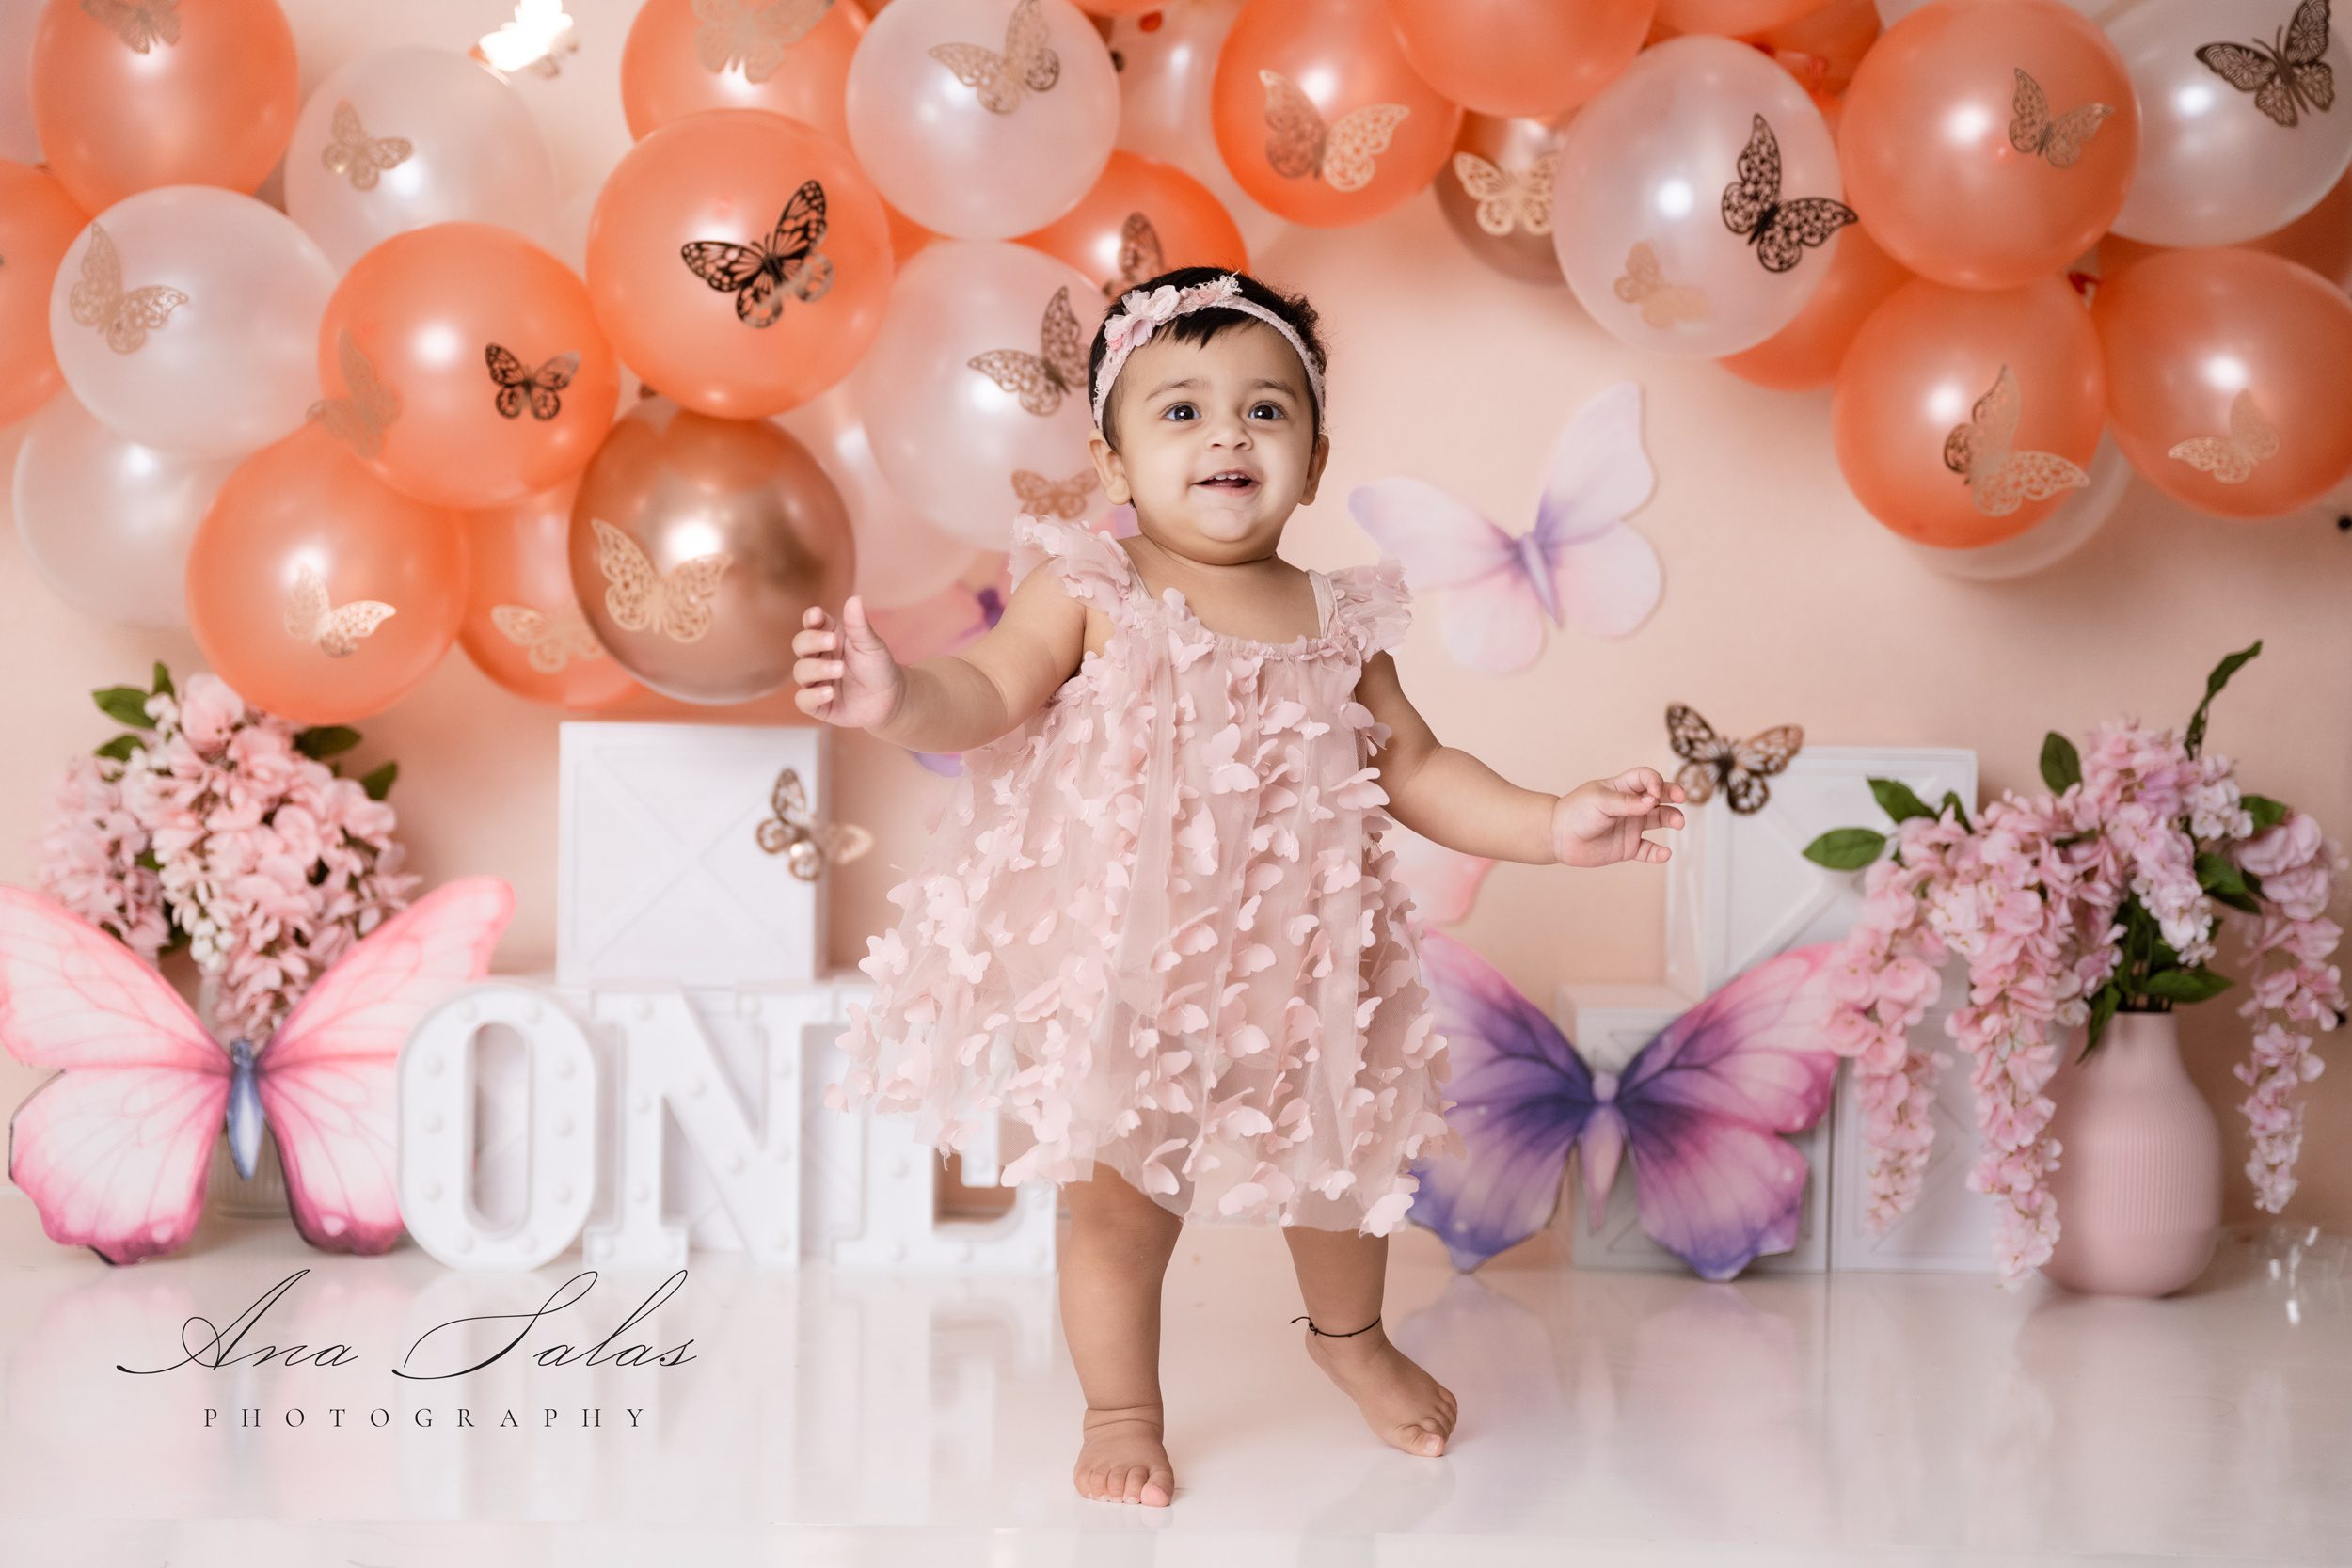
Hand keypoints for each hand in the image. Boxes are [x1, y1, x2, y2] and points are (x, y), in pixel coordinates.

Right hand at [792, 595, 904, 729]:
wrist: (891, 699)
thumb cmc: (878, 667)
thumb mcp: (872, 645)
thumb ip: (859, 625)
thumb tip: (854, 599)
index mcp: (829, 637)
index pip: (811, 623)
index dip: (810, 618)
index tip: (817, 615)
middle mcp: (818, 658)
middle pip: (800, 644)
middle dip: (811, 641)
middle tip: (832, 641)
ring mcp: (816, 681)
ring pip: (800, 671)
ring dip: (817, 669)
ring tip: (840, 669)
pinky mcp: (817, 704)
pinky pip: (803, 700)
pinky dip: (813, 696)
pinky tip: (830, 693)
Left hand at [1551, 767, 1686, 868]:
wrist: (1558, 837)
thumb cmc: (1575, 812)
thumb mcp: (1599, 801)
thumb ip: (1626, 802)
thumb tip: (1653, 801)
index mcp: (1622, 788)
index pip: (1646, 778)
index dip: (1655, 781)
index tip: (1654, 792)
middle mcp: (1630, 806)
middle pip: (1659, 796)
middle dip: (1672, 795)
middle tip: (1681, 799)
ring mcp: (1631, 826)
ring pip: (1659, 820)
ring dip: (1671, 819)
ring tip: (1678, 823)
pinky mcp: (1628, 847)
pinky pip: (1648, 850)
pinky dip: (1658, 853)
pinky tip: (1664, 854)